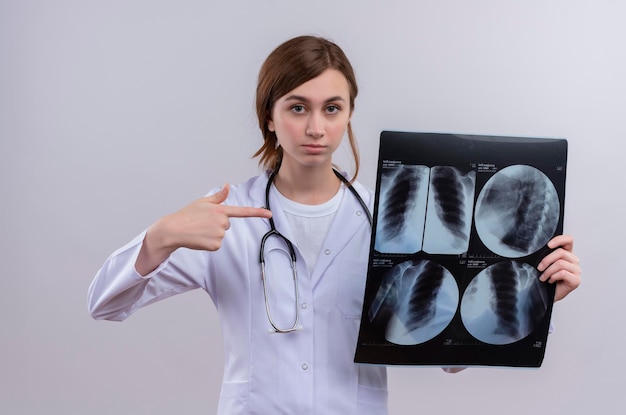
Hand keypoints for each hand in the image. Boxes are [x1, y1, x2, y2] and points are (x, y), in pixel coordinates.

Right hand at [157, 184, 271, 250]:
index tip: (270, 214)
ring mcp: (219, 234)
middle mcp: (222, 221)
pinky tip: (199, 239)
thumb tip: (227, 185)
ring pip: (221, 235)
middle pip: (227, 224)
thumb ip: (218, 197)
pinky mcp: (215, 245)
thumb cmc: (187, 215)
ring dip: (212, 234)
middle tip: (202, 223)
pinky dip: (208, 243)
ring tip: (199, 230)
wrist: (173, 230)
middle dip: (216, 224)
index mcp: (220, 209)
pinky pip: (216, 244)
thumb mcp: (202, 203)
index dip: (257, 212)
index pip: (242, 211)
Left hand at [537, 234, 580, 301]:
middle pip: (561, 252)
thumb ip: (545, 254)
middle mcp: (573, 260)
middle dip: (546, 260)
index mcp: (567, 253)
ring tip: (543, 277)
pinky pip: (563, 273)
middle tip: (539, 268)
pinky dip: (553, 277)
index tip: (548, 245)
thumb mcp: (544, 264)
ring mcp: (576, 270)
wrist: (546, 294)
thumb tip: (535, 248)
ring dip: (548, 271)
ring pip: (560, 263)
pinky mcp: (576, 280)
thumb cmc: (545, 278)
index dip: (559, 239)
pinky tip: (551, 281)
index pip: (569, 240)